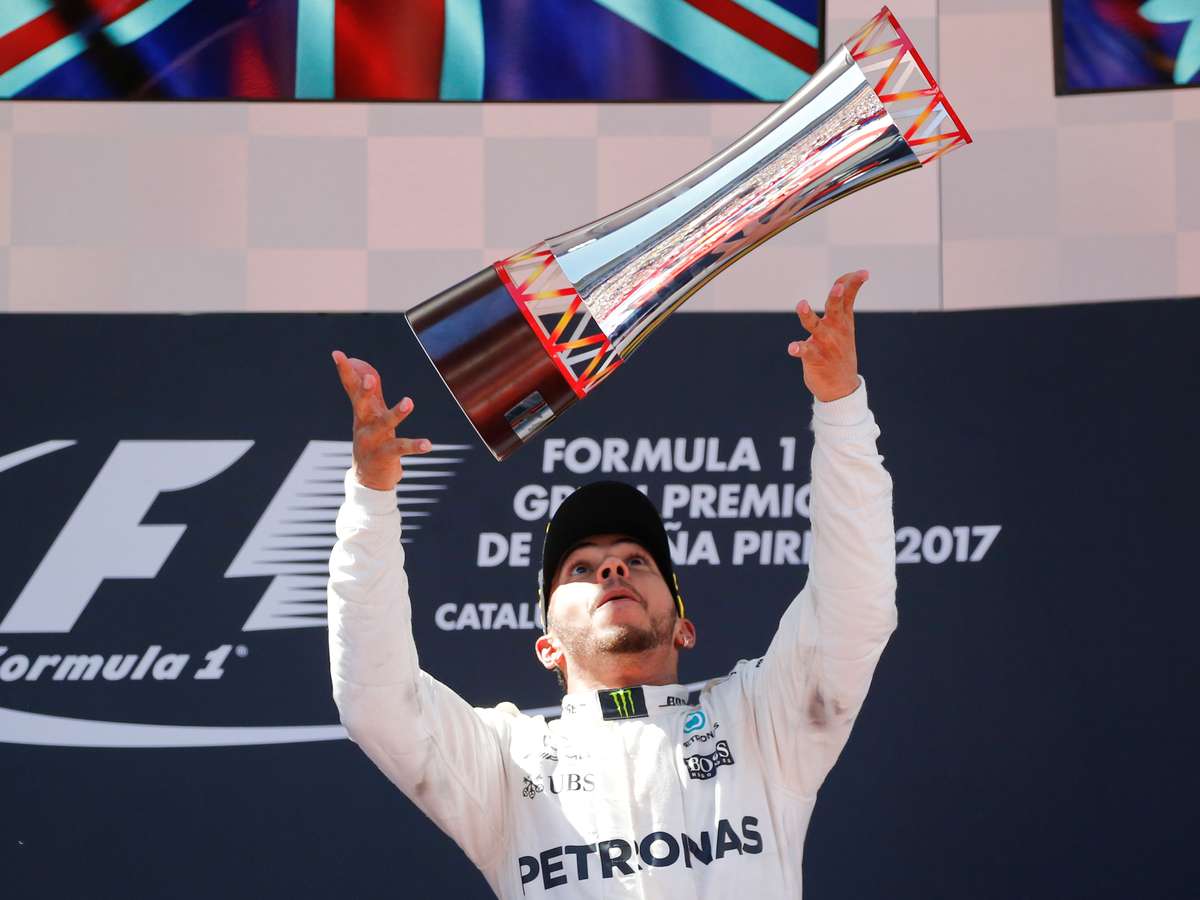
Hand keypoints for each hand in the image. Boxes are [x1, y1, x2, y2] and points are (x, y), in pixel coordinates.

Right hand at [331, 350, 430, 490]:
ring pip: (384, 425)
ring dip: (396, 413)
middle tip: (367, 378)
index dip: (345, 371)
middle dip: (364, 391)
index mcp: (362, 413)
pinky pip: (402, 448)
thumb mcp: (371, 416)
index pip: (351, 388)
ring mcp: (374, 441)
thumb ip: (371, 393)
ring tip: (408, 401)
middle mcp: (365, 425)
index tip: (337, 353)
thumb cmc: (372, 441)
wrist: (368, 480)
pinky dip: (415, 446)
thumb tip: (366, 369)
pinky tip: (428, 444)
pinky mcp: (387, 456)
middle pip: (362, 405)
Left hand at [787, 270, 866, 402]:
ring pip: (815, 326)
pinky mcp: (814, 357)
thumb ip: (842, 306)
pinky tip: (792, 347)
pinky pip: (805, 351)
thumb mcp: (846, 327)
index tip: (864, 273)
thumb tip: (843, 285)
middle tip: (838, 288)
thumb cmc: (840, 351)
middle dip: (836, 296)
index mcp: (843, 321)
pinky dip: (798, 348)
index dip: (853, 282)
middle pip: (835, 308)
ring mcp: (825, 343)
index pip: (849, 297)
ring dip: (808, 315)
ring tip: (802, 304)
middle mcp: (835, 330)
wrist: (841, 388)